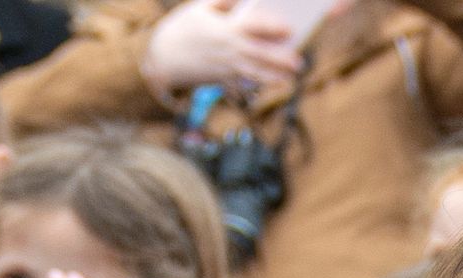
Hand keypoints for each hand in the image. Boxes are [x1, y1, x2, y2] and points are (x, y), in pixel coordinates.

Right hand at [143, 0, 304, 99]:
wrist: (164, 56)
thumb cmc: (186, 26)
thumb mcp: (202, 7)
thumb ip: (226, 0)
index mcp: (224, 28)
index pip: (251, 27)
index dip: (270, 27)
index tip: (288, 29)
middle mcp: (227, 49)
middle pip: (258, 55)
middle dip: (278, 60)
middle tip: (298, 61)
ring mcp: (226, 66)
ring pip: (254, 73)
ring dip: (274, 77)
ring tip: (291, 77)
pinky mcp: (224, 78)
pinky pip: (246, 82)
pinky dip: (262, 83)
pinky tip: (277, 83)